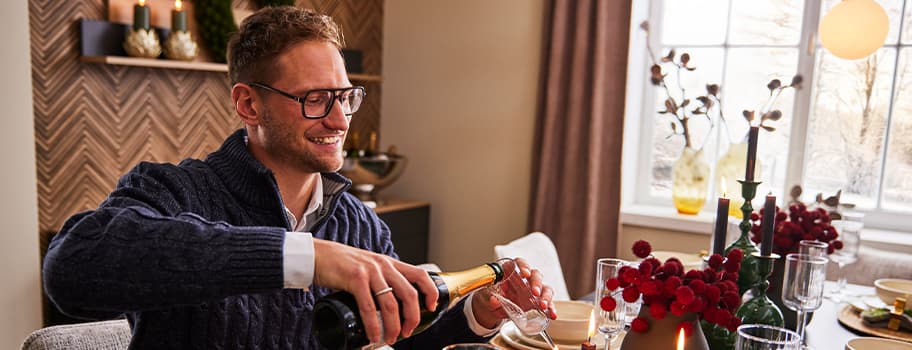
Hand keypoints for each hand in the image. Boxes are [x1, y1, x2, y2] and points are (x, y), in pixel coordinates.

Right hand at [312, 239, 437, 343]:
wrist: (318, 255)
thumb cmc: (342, 264)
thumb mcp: (368, 268)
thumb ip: (380, 280)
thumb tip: (389, 304)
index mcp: (390, 263)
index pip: (420, 275)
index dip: (430, 291)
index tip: (432, 307)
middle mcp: (383, 266)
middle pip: (409, 294)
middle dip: (412, 317)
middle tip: (408, 331)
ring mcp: (370, 272)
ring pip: (391, 303)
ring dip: (393, 326)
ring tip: (391, 338)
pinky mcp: (355, 279)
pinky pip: (369, 306)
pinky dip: (373, 324)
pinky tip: (373, 335)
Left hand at [471, 257, 557, 328]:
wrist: (493, 307)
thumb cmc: (491, 296)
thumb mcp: (487, 297)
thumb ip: (490, 298)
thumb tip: (493, 300)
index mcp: (511, 271)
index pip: (519, 263)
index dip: (523, 266)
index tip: (525, 273)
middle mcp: (525, 279)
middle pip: (535, 274)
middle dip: (536, 283)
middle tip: (534, 292)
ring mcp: (533, 290)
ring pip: (545, 287)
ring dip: (546, 296)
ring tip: (544, 305)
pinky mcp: (537, 301)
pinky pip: (548, 303)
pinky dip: (551, 308)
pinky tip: (552, 314)